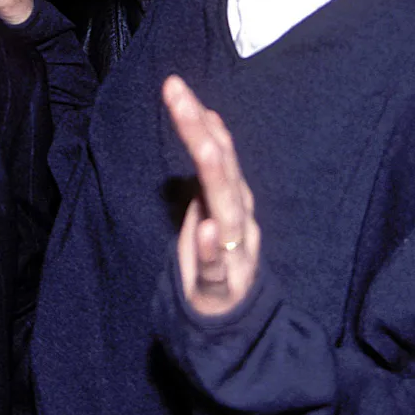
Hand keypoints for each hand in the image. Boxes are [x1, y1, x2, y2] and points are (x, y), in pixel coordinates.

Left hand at [162, 75, 260, 316]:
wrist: (234, 325)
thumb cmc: (218, 262)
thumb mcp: (212, 209)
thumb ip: (212, 172)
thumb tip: (207, 123)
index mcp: (232, 200)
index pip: (218, 153)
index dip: (200, 121)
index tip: (177, 89)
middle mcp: (238, 218)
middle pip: (221, 169)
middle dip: (200, 130)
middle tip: (177, 94)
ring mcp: (233, 251)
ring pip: (227, 209)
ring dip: (217, 175)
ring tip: (205, 145)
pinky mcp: (223, 286)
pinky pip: (218, 268)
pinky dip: (211, 248)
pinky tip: (205, 228)